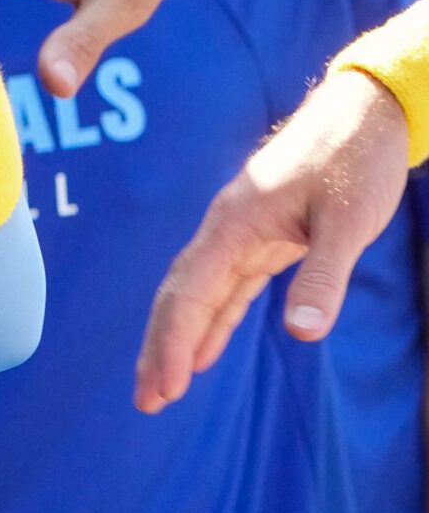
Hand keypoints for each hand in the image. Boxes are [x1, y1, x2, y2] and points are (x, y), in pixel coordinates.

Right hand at [136, 70, 411, 412]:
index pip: (190, 293)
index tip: (167, 388)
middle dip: (158, 349)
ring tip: (161, 387)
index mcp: (232, 225)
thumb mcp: (349, 219)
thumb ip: (324, 275)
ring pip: (196, 295)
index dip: (173, 343)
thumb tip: (303, 333)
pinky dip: (213, 321)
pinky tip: (203, 352)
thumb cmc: (356, 158)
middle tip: (146, 401)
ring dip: (178, 339)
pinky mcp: (261, 240)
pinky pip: (226, 288)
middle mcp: (224, 232)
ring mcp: (239, 236)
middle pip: (178, 297)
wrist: (366, 111)